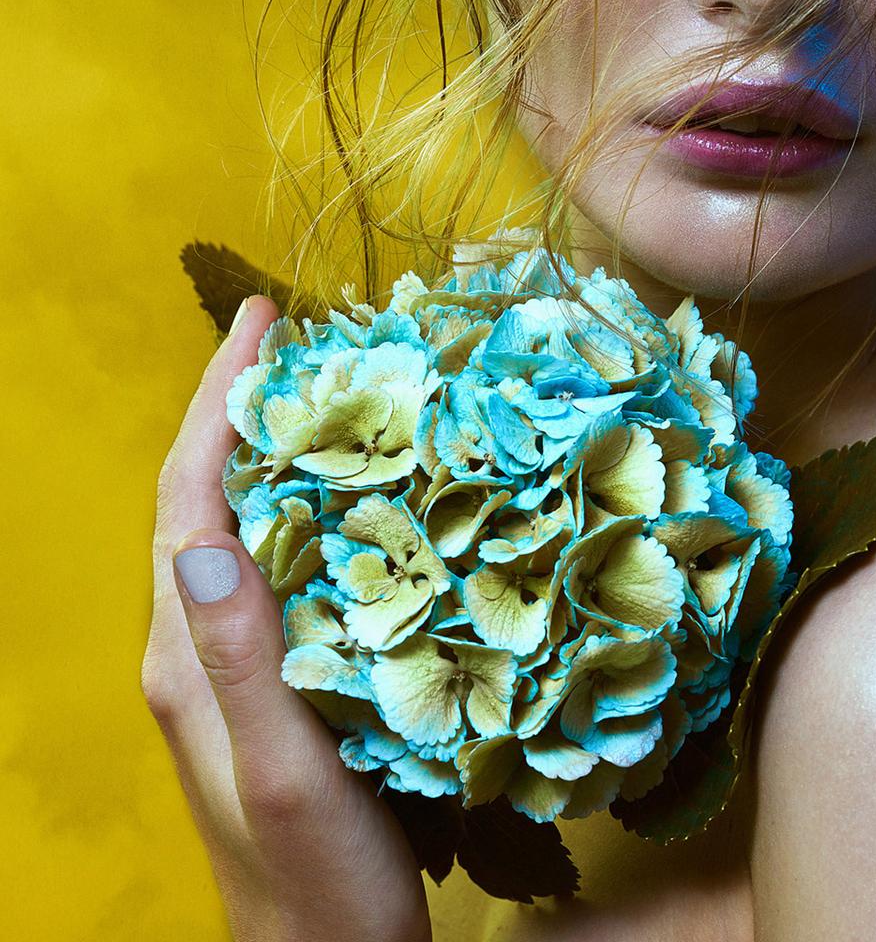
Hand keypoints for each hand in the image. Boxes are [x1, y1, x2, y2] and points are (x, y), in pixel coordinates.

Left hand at [142, 295, 430, 941]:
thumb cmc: (318, 884)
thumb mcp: (286, 769)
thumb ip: (243, 658)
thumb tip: (206, 540)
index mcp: (187, 657)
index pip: (187, 497)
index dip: (219, 402)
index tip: (264, 321)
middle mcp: (195, 651)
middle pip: (204, 497)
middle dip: (243, 407)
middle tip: (305, 335)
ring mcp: (228, 670)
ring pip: (239, 528)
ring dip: (272, 450)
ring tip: (332, 389)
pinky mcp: (270, 686)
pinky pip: (276, 566)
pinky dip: (307, 506)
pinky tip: (358, 495)